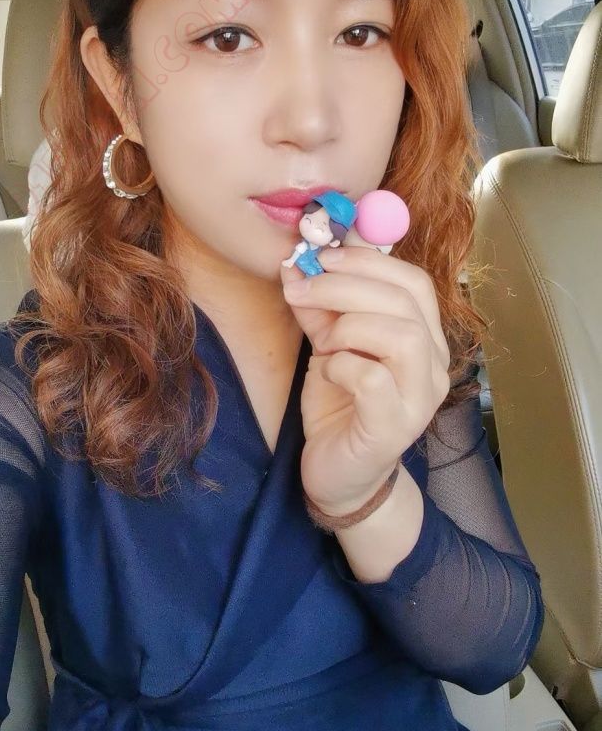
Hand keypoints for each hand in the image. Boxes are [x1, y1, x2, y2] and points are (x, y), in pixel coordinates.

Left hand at [279, 245, 450, 516]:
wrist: (339, 474)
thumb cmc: (340, 406)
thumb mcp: (328, 346)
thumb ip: (321, 308)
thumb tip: (297, 264)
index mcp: (425, 337)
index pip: (415, 282)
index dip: (368, 261)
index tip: (322, 256)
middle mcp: (435, 365)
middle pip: (407, 301)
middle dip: (346, 285)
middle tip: (303, 286)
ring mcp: (421, 399)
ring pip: (402, 336)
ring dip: (349, 325)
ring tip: (324, 342)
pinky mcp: (395, 428)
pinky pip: (374, 379)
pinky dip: (343, 366)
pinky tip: (328, 373)